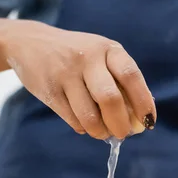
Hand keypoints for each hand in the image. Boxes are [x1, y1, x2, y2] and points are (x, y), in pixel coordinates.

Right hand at [0, 20, 155, 138]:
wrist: (29, 43)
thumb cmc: (77, 56)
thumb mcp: (100, 56)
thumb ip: (120, 81)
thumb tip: (141, 118)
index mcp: (107, 49)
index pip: (131, 76)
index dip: (143, 102)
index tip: (148, 122)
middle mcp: (87, 58)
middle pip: (110, 98)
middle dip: (121, 124)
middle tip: (123, 134)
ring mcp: (66, 73)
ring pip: (89, 115)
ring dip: (100, 131)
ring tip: (103, 133)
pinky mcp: (50, 90)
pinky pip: (72, 119)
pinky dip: (83, 128)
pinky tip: (85, 124)